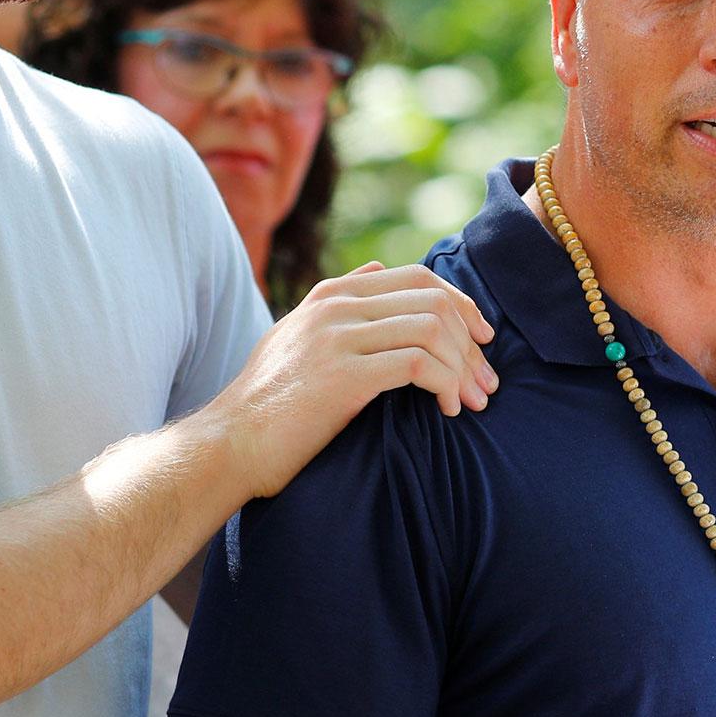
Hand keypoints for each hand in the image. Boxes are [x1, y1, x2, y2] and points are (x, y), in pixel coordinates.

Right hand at [212, 262, 497, 498]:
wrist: (229, 445)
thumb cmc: (270, 404)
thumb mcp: (297, 336)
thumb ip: (337, 304)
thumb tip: (376, 271)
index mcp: (331, 294)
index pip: (418, 277)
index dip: (460, 305)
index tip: (481, 340)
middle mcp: (336, 306)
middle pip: (433, 300)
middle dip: (471, 341)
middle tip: (486, 381)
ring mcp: (338, 337)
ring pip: (432, 329)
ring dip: (464, 367)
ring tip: (474, 400)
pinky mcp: (344, 375)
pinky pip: (419, 365)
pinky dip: (445, 385)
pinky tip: (447, 409)